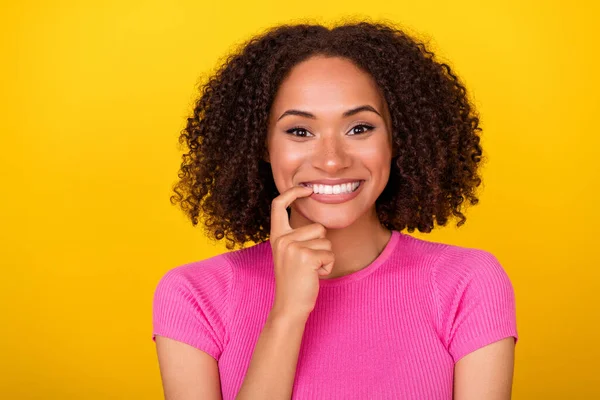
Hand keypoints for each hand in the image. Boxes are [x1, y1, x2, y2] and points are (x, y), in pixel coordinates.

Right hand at [269, 185, 334, 318]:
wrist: (289, 306)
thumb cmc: (294, 281)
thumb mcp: (289, 254)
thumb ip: (296, 237)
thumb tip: (315, 223)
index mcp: (277, 236)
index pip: (278, 204)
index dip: (293, 192)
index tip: (306, 190)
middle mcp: (282, 239)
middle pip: (317, 227)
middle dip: (321, 245)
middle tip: (307, 265)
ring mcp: (293, 247)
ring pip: (326, 240)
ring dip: (325, 256)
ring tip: (310, 270)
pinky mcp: (306, 256)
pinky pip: (330, 254)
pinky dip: (328, 266)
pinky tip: (315, 276)